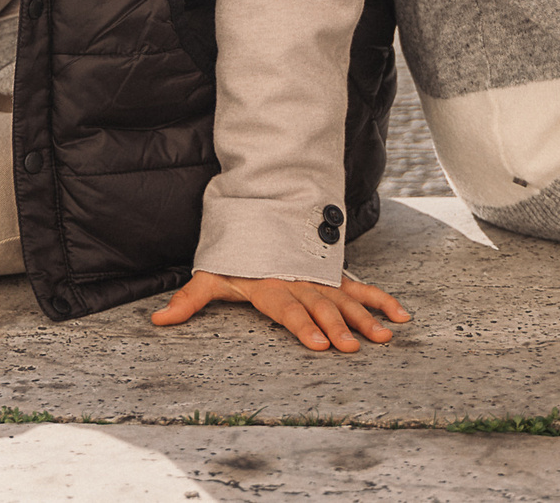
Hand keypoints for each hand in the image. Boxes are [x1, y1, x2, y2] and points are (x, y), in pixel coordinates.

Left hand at [149, 270, 410, 352]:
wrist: (264, 212)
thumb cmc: (238, 254)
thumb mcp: (212, 274)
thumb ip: (189, 299)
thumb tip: (158, 321)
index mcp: (273, 288)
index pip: (290, 311)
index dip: (304, 327)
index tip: (319, 345)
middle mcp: (301, 284)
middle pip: (323, 308)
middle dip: (339, 328)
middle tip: (355, 347)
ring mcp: (321, 280)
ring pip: (347, 300)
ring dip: (366, 318)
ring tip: (384, 336)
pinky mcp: (335, 277)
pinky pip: (362, 289)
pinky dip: (381, 300)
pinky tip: (401, 316)